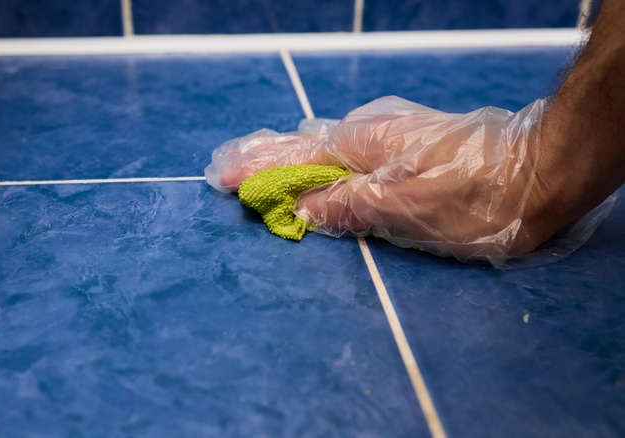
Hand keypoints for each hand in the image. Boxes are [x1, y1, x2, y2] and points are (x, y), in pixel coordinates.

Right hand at [206, 96, 550, 264]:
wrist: (539, 174)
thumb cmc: (471, 197)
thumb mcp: (403, 208)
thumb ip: (346, 206)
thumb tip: (300, 207)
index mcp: (359, 146)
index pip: (293, 158)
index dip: (256, 170)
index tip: (221, 178)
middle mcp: (368, 136)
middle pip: (303, 146)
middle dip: (264, 158)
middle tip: (227, 169)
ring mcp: (388, 141)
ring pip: (324, 148)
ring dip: (289, 160)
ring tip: (258, 167)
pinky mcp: (407, 151)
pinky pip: (347, 155)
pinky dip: (319, 164)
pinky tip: (315, 169)